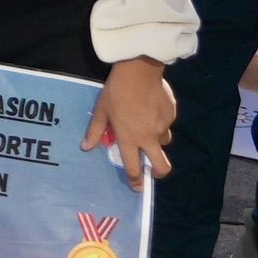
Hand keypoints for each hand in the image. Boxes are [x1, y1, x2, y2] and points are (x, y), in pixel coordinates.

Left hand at [87, 56, 177, 182]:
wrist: (139, 70)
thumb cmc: (116, 91)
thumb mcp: (101, 110)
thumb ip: (95, 131)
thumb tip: (85, 147)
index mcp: (129, 139)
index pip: (133, 168)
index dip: (135, 181)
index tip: (137, 187)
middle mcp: (148, 137)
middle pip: (161, 166)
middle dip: (158, 173)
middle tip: (153, 170)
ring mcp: (162, 127)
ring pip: (164, 142)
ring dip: (157, 140)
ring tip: (148, 126)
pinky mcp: (172, 114)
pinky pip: (167, 123)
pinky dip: (160, 120)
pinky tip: (152, 107)